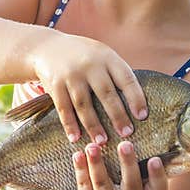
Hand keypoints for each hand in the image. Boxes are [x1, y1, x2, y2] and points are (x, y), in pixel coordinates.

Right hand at [29, 32, 147, 143]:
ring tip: (102, 142)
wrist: (47, 47)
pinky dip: (70, 124)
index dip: (135, 98)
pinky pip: (64, 108)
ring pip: (84, 104)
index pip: (126, 78)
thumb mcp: (102, 55)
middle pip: (106, 93)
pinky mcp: (55, 85)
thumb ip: (116, 73)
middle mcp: (90, 65)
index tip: (142, 116)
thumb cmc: (83, 56)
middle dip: (117, 115)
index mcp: (107, 57)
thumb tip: (138, 101)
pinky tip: (75, 138)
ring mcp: (71, 75)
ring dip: (93, 125)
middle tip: (126, 134)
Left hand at [70, 141, 167, 189]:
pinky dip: (80, 170)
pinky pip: (83, 186)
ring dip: (97, 163)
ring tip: (92, 146)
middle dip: (128, 163)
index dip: (158, 175)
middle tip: (125, 144)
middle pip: (131, 184)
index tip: (155, 159)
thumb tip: (147, 135)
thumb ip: (143, 170)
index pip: (158, 189)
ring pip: (102, 183)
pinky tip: (77, 155)